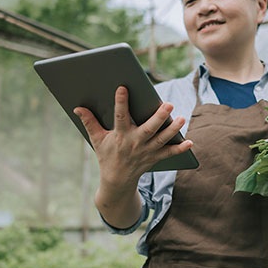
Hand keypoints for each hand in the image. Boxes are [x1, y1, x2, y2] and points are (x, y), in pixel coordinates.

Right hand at [73, 86, 192, 187]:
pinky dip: (180, 149)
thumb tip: (77, 107)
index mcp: (120, 136)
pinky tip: (190, 142)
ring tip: (181, 118)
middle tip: (168, 104)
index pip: (120, 116)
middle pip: (149, 129)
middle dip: (159, 117)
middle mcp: (135, 143)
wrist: (116, 181)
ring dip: (173, 130)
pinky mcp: (155, 158)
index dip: (120, 102)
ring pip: (162, 139)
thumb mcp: (96, 139)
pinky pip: (169, 153)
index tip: (123, 87)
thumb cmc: (107, 155)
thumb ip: (89, 122)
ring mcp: (147, 151)